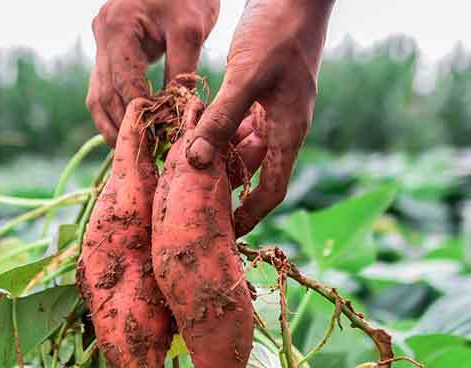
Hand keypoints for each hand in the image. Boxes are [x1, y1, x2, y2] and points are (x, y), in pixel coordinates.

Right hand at [88, 0, 218, 145]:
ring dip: (114, 126)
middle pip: (106, 96)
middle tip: (148, 154)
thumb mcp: (191, 29)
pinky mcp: (108, 50)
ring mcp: (101, 43)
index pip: (125, 85)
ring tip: (135, 152)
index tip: (161, 139)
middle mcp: (101, 36)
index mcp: (117, 28)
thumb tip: (176, 115)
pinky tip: (130, 132)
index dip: (142, 115)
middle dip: (126, 127)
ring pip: (98, 97)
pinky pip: (104, 89)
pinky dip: (115, 112)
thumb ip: (181, 71)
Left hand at [186, 0, 334, 235]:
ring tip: (182, 172)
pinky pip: (236, 125)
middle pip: (253, 174)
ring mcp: (271, 112)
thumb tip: (195, 161)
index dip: (249, 215)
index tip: (224, 233)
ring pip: (240, 149)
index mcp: (289, 132)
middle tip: (190, 204)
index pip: (271, 190)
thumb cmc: (278, 32)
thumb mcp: (246, 76)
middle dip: (225, 190)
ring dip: (216, 159)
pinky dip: (216, 132)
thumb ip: (221, 118)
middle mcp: (282, 128)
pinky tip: (191, 132)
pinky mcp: (260, 95)